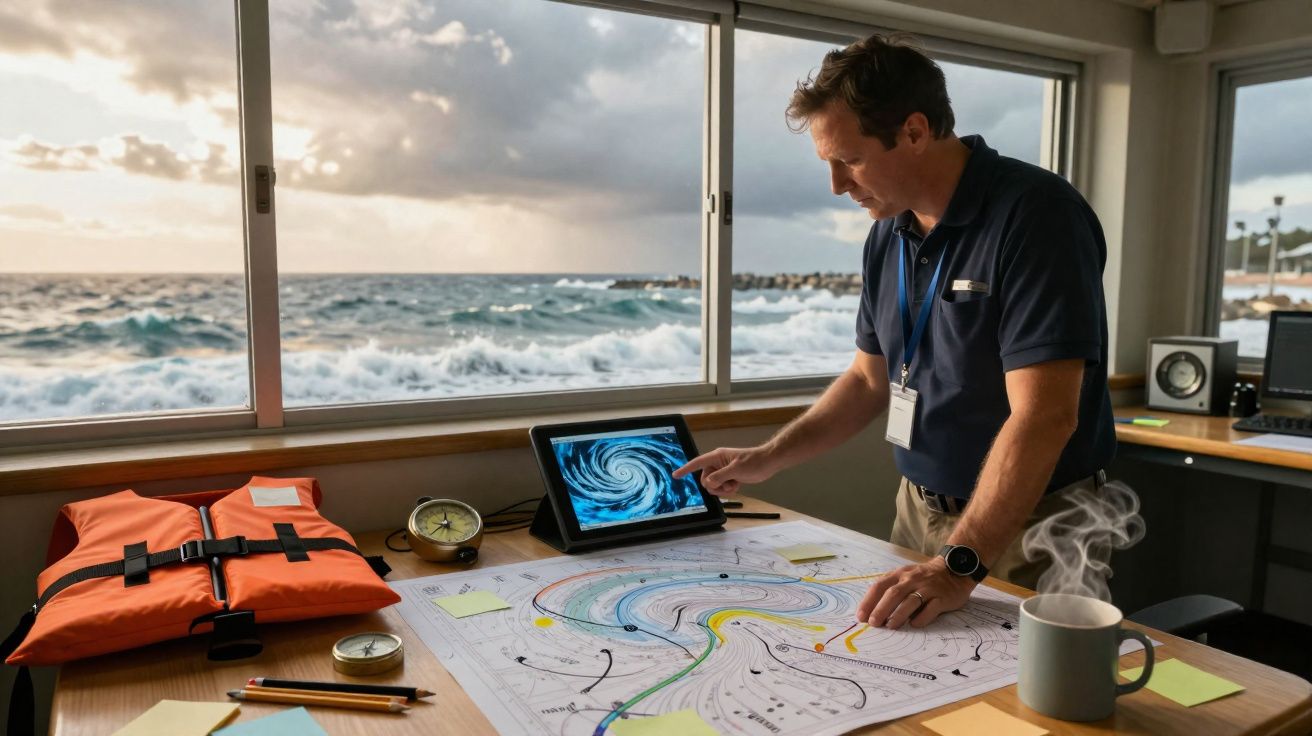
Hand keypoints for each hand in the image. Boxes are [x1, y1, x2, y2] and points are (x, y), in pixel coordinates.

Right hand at [672, 447, 775, 495]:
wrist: (768, 463)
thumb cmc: (754, 461)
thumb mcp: (735, 470)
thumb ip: (720, 477)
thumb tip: (708, 484)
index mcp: (717, 457)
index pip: (697, 463)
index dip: (685, 469)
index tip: (676, 475)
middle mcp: (718, 464)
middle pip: (705, 480)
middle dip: (714, 486)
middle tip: (726, 485)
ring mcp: (724, 471)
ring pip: (713, 486)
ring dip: (723, 489)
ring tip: (734, 484)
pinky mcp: (730, 478)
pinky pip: (721, 488)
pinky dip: (728, 490)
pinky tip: (737, 485)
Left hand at [856, 557, 975, 628]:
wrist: (954, 570)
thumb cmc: (923, 578)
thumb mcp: (905, 576)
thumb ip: (890, 590)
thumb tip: (871, 612)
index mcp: (900, 574)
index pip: (880, 586)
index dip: (869, 601)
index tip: (861, 616)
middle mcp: (912, 579)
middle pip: (893, 593)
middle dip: (881, 609)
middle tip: (873, 623)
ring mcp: (928, 588)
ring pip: (911, 601)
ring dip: (899, 614)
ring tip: (890, 626)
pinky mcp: (942, 597)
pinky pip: (931, 608)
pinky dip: (922, 617)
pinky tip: (914, 624)